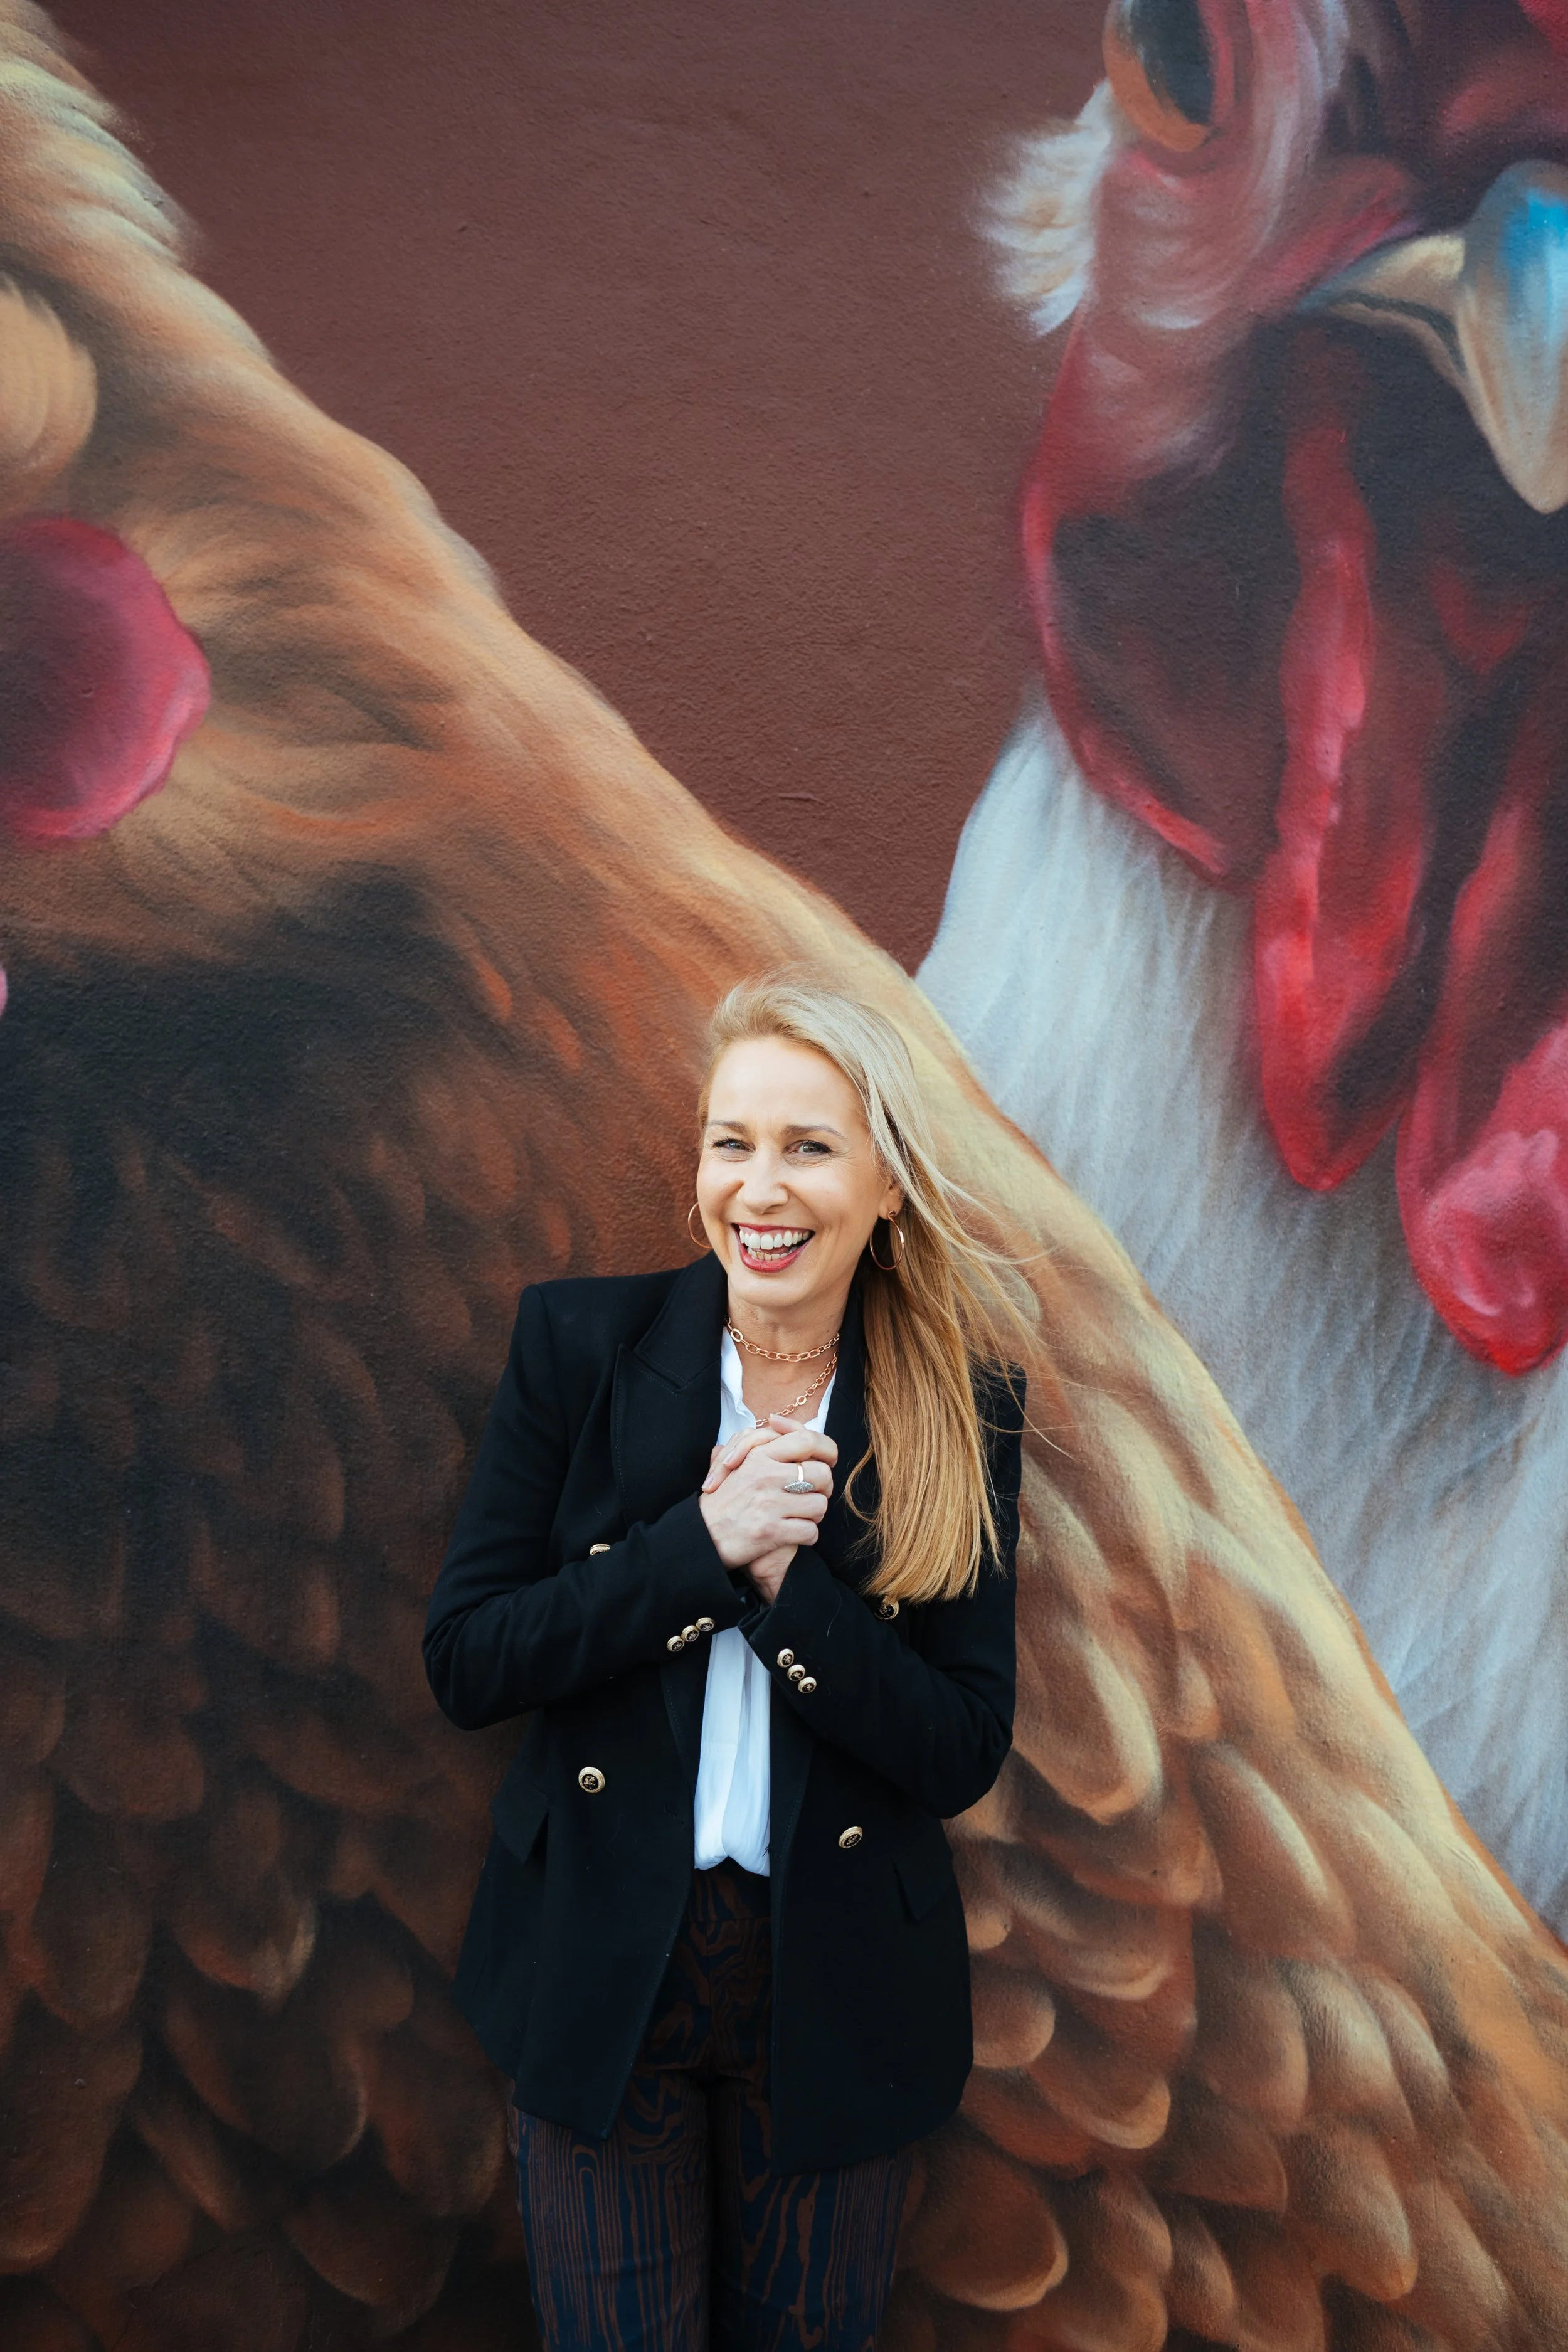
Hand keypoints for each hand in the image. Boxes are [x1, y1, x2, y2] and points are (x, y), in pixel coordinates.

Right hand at [698, 1420, 836, 1596]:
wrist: (700, 1535)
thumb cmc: (722, 1500)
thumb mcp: (734, 1461)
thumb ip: (756, 1441)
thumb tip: (777, 1421)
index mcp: (759, 1455)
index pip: (807, 1440)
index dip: (827, 1449)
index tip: (828, 1460)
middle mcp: (765, 1475)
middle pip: (822, 1474)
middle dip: (823, 1489)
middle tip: (812, 1496)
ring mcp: (769, 1503)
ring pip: (820, 1505)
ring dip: (814, 1515)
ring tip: (801, 1517)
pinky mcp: (771, 1531)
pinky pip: (810, 1532)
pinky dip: (807, 1536)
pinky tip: (794, 1534)